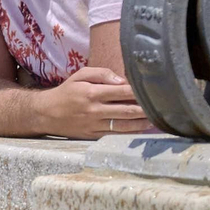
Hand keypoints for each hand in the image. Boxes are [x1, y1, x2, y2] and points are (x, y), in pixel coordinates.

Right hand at [36, 66, 151, 138]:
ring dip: (142, 123)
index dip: (139, 91)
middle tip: (164, 106)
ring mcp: (94, 124)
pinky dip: (130, 132)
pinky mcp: (93, 135)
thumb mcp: (80, 75)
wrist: (45, 114)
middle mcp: (94, 109)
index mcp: (92, 92)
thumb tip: (122, 80)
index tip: (154, 89)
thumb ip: (102, 74)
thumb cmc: (66, 92)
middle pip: (127, 110)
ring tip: (157, 119)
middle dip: (146, 109)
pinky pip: (115, 134)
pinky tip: (142, 128)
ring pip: (124, 125)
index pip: (122, 91)